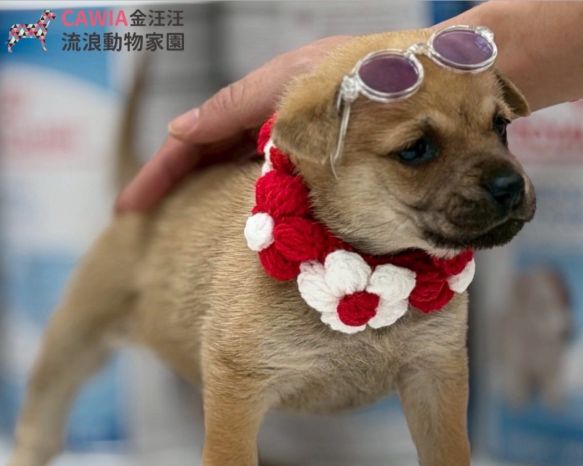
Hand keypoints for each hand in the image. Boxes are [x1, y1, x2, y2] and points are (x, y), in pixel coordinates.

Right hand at [115, 35, 348, 211]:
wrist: (406, 83)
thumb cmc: (349, 77)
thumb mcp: (283, 84)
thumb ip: (231, 107)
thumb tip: (177, 129)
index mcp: (253, 102)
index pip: (192, 141)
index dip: (159, 173)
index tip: (128, 207)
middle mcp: (266, 126)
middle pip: (205, 158)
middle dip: (171, 187)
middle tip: (137, 221)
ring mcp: (286, 147)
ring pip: (231, 174)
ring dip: (202, 196)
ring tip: (171, 224)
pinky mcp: (310, 166)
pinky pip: (265, 187)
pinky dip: (242, 202)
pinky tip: (228, 220)